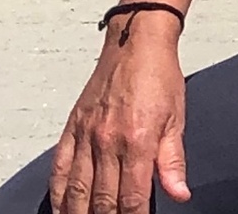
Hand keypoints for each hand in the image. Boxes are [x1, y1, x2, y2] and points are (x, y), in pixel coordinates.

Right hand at [49, 17, 188, 212]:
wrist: (136, 41)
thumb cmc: (159, 75)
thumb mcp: (176, 117)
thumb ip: (173, 160)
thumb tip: (179, 194)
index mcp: (138, 140)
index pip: (132, 198)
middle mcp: (108, 141)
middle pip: (102, 201)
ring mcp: (86, 135)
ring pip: (76, 191)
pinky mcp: (72, 128)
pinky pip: (58, 170)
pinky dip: (58, 195)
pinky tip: (62, 208)